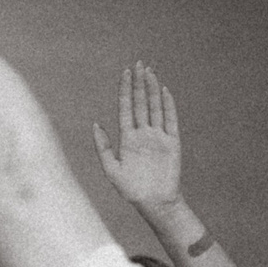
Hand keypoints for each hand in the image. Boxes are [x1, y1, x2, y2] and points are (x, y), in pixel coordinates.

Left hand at [93, 62, 180, 211]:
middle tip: (138, 64)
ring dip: (152, 89)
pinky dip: (167, 105)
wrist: (154, 202)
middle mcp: (143, 134)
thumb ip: (103, 147)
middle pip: (141, 103)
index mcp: (127, 139)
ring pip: (155, 107)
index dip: (125, 91)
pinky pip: (170, 119)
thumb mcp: (111, 169)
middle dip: (139, 84)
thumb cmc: (131, 189)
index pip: (126, 108)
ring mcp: (158, 136)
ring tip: (149, 71)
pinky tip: (164, 91)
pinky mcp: (172, 142)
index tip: (125, 73)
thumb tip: (95, 124)